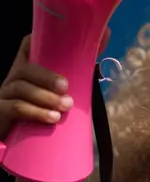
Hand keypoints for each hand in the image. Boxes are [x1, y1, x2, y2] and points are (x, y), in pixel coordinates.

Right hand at [0, 28, 110, 142]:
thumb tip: (106, 38)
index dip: (39, 40)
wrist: (16, 143)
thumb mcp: (58, 97)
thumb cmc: (42, 116)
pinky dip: (36, 112)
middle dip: (47, 76)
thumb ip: (78, 76)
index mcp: (27, 71)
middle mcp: (14, 79)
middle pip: (25, 68)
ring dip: (45, 97)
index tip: (61, 40)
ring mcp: (5, 95)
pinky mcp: (1, 112)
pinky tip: (52, 119)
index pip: (28, 47)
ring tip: (64, 107)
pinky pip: (16, 108)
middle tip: (66, 87)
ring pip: (21, 88)